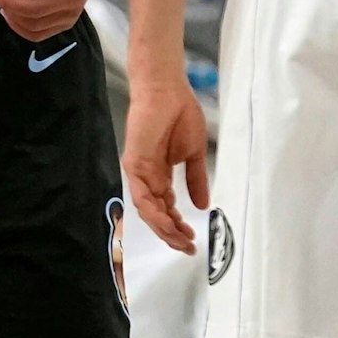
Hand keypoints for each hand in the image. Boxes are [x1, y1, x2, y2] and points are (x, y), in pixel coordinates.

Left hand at [123, 79, 209, 253]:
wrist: (167, 90)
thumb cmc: (180, 114)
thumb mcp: (193, 154)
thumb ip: (196, 180)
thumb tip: (203, 205)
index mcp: (161, 174)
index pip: (167, 208)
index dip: (178, 226)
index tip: (192, 240)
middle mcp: (148, 176)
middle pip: (156, 213)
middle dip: (171, 233)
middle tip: (187, 247)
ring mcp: (139, 170)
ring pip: (147, 209)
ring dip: (163, 227)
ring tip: (180, 239)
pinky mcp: (134, 162)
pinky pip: (141, 193)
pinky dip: (153, 210)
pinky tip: (167, 221)